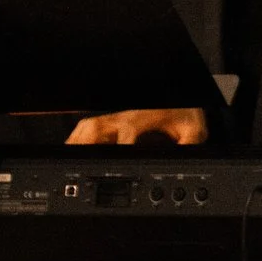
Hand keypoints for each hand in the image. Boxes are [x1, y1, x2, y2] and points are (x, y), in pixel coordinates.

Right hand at [68, 107, 207, 145]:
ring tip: (69, 156)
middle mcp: (127, 116)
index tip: (115, 156)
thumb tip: (187, 157)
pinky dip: (80, 137)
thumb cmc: (184, 114)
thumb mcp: (193, 128)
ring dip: (78, 139)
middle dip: (86, 142)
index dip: (121, 143)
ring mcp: (118, 117)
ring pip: (90, 125)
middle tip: (77, 159)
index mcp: (144, 117)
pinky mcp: (115, 121)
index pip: (127, 129)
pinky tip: (75, 149)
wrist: (182, 101)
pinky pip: (92, 126)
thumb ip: (190, 143)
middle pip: (98, 125)